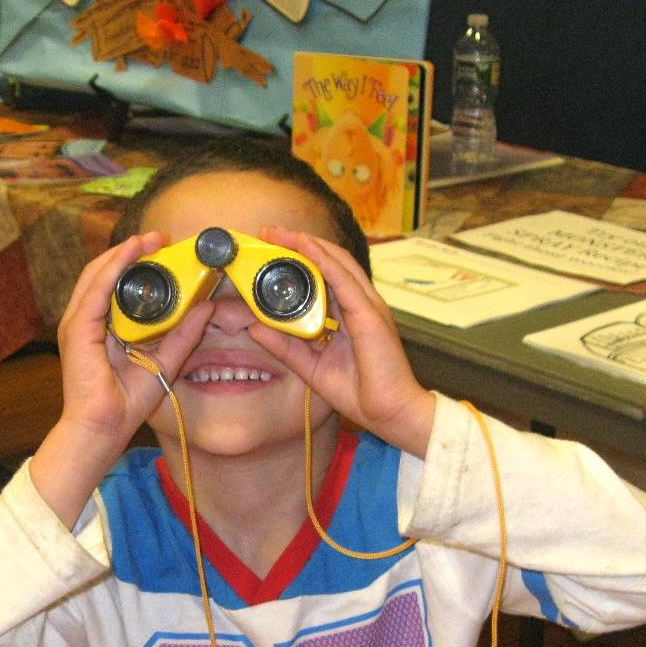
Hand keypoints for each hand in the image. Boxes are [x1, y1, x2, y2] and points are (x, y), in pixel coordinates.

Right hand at [29, 233, 213, 525]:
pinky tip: (131, 253)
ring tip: (149, 239)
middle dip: (132, 252)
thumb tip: (207, 307)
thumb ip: (184, 334)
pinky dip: (114, 268)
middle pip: (105, 273)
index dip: (138, 263)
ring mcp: (78, 323)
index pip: (116, 285)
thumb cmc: (126, 403)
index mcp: (102, 327)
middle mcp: (87, 321)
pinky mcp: (77, 329)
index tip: (165, 250)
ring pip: (98, 274)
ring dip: (124, 253)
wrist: (103, 429)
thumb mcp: (165, 361)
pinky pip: (96, 289)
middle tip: (160, 237)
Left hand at [248, 228, 434, 456]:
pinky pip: (345, 281)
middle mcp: (360, 304)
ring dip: (309, 245)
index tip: (272, 248)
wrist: (390, 414)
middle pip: (330, 262)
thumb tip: (255, 327)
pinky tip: (306, 247)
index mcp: (349, 314)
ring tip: (282, 233)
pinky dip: (325, 261)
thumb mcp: (310, 366)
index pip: (324, 276)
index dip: (300, 259)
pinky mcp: (370, 315)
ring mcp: (368, 307)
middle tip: (270, 231)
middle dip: (300, 243)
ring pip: (338, 263)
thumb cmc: (359, 393)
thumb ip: (285, 346)